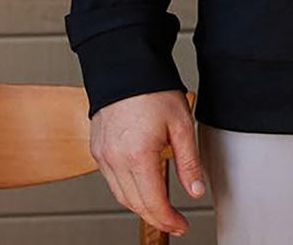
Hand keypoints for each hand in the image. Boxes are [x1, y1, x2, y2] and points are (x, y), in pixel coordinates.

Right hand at [90, 89, 205, 236]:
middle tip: (175, 221)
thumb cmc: (153, 90)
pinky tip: (142, 184)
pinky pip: (111, 180)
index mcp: (138, 155)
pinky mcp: (97, 149)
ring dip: (141, 205)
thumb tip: (195, 191)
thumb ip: (189, 162)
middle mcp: (115, 160)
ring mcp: (102, 156)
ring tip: (161, 206)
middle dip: (156, 217)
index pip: (153, 202)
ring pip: (121, 195)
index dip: (169, 219)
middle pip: (134, 204)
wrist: (125, 67)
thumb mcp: (182, 124)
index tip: (182, 225)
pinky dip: (127, 189)